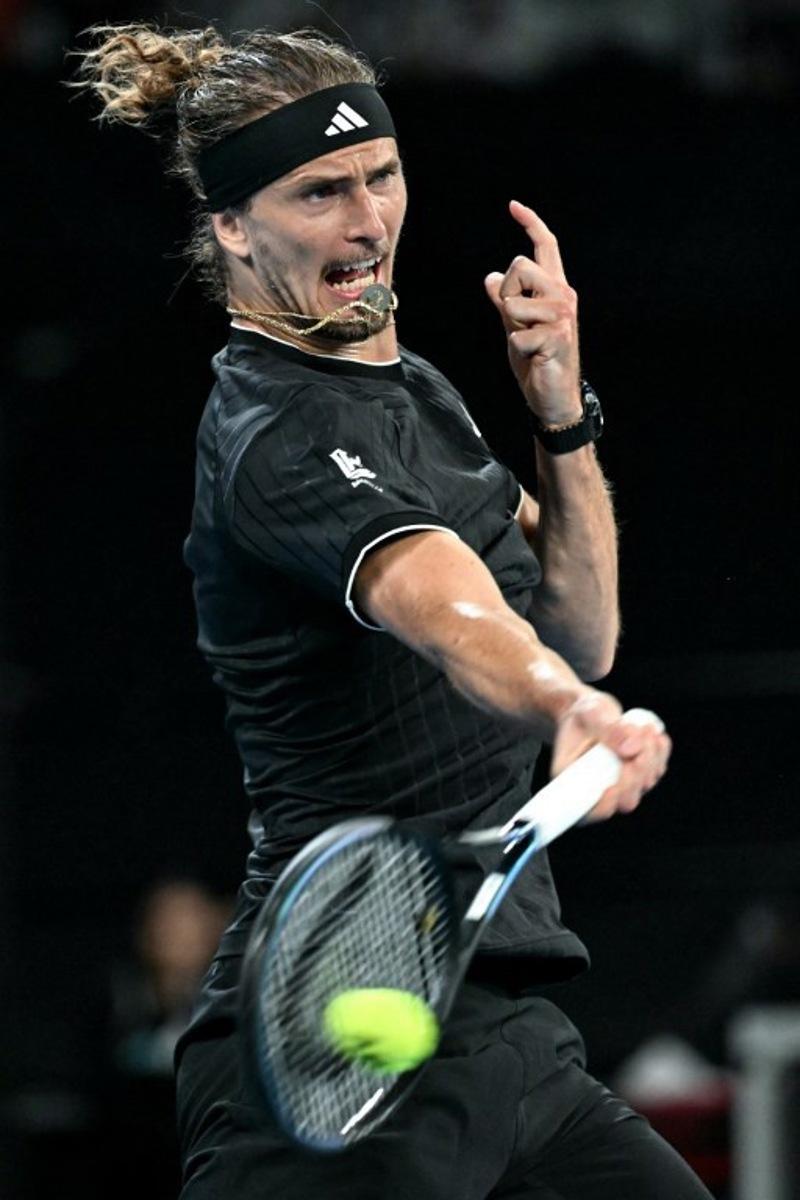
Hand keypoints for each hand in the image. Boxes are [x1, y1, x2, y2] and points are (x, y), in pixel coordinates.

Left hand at [485, 200, 581, 425]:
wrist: (554, 397)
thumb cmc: (537, 360)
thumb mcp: (515, 326)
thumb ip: (505, 301)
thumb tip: (491, 278)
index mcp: (555, 289)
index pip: (546, 247)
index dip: (530, 224)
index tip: (513, 206)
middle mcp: (563, 295)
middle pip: (520, 265)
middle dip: (507, 292)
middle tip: (517, 321)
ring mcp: (562, 316)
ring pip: (514, 301)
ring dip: (512, 325)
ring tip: (528, 342)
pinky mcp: (557, 337)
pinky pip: (517, 335)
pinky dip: (517, 349)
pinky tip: (534, 358)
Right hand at [552, 692, 671, 819]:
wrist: (593, 712)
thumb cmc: (583, 714)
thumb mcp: (589, 712)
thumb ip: (607, 729)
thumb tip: (631, 749)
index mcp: (575, 782)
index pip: (590, 812)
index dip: (605, 805)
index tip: (612, 787)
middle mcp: (600, 790)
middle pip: (626, 800)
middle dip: (636, 772)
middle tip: (636, 739)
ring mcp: (623, 785)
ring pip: (645, 783)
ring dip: (650, 755)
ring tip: (641, 727)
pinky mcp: (640, 775)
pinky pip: (657, 769)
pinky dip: (660, 751)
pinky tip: (653, 734)